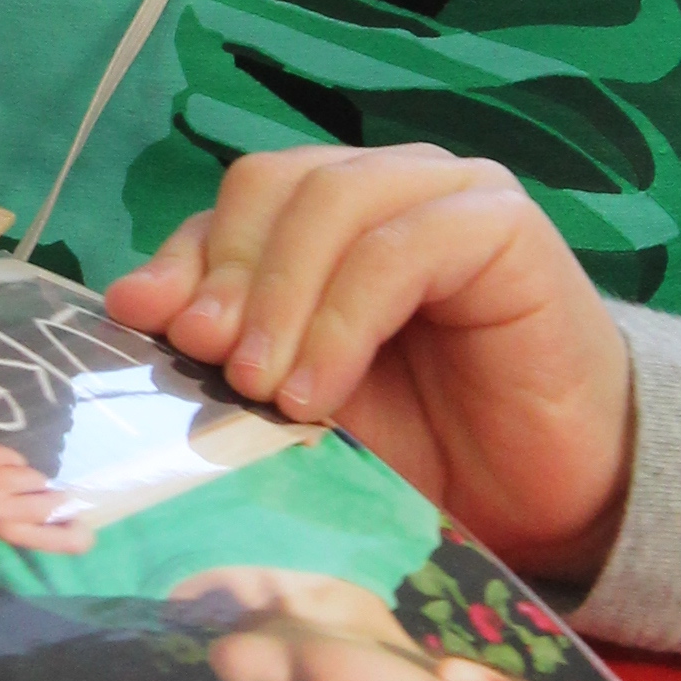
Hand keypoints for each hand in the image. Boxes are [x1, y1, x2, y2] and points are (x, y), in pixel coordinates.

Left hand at [107, 147, 634, 584]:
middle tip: (209, 362)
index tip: (145, 327)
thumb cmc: (425, 447)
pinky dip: (342, 317)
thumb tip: (131, 302)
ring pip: (331, 201)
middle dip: (228, 274)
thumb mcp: (300, 399)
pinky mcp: (501, 227)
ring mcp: (449, 194)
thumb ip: (229, 347)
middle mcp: (387, 187)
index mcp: (330, 216)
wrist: (549, 496)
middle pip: (272, 184)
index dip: (186, 260)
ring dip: (280, 298)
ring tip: (262, 390)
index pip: (234, 204)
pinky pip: (399, 247)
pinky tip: (317, 390)